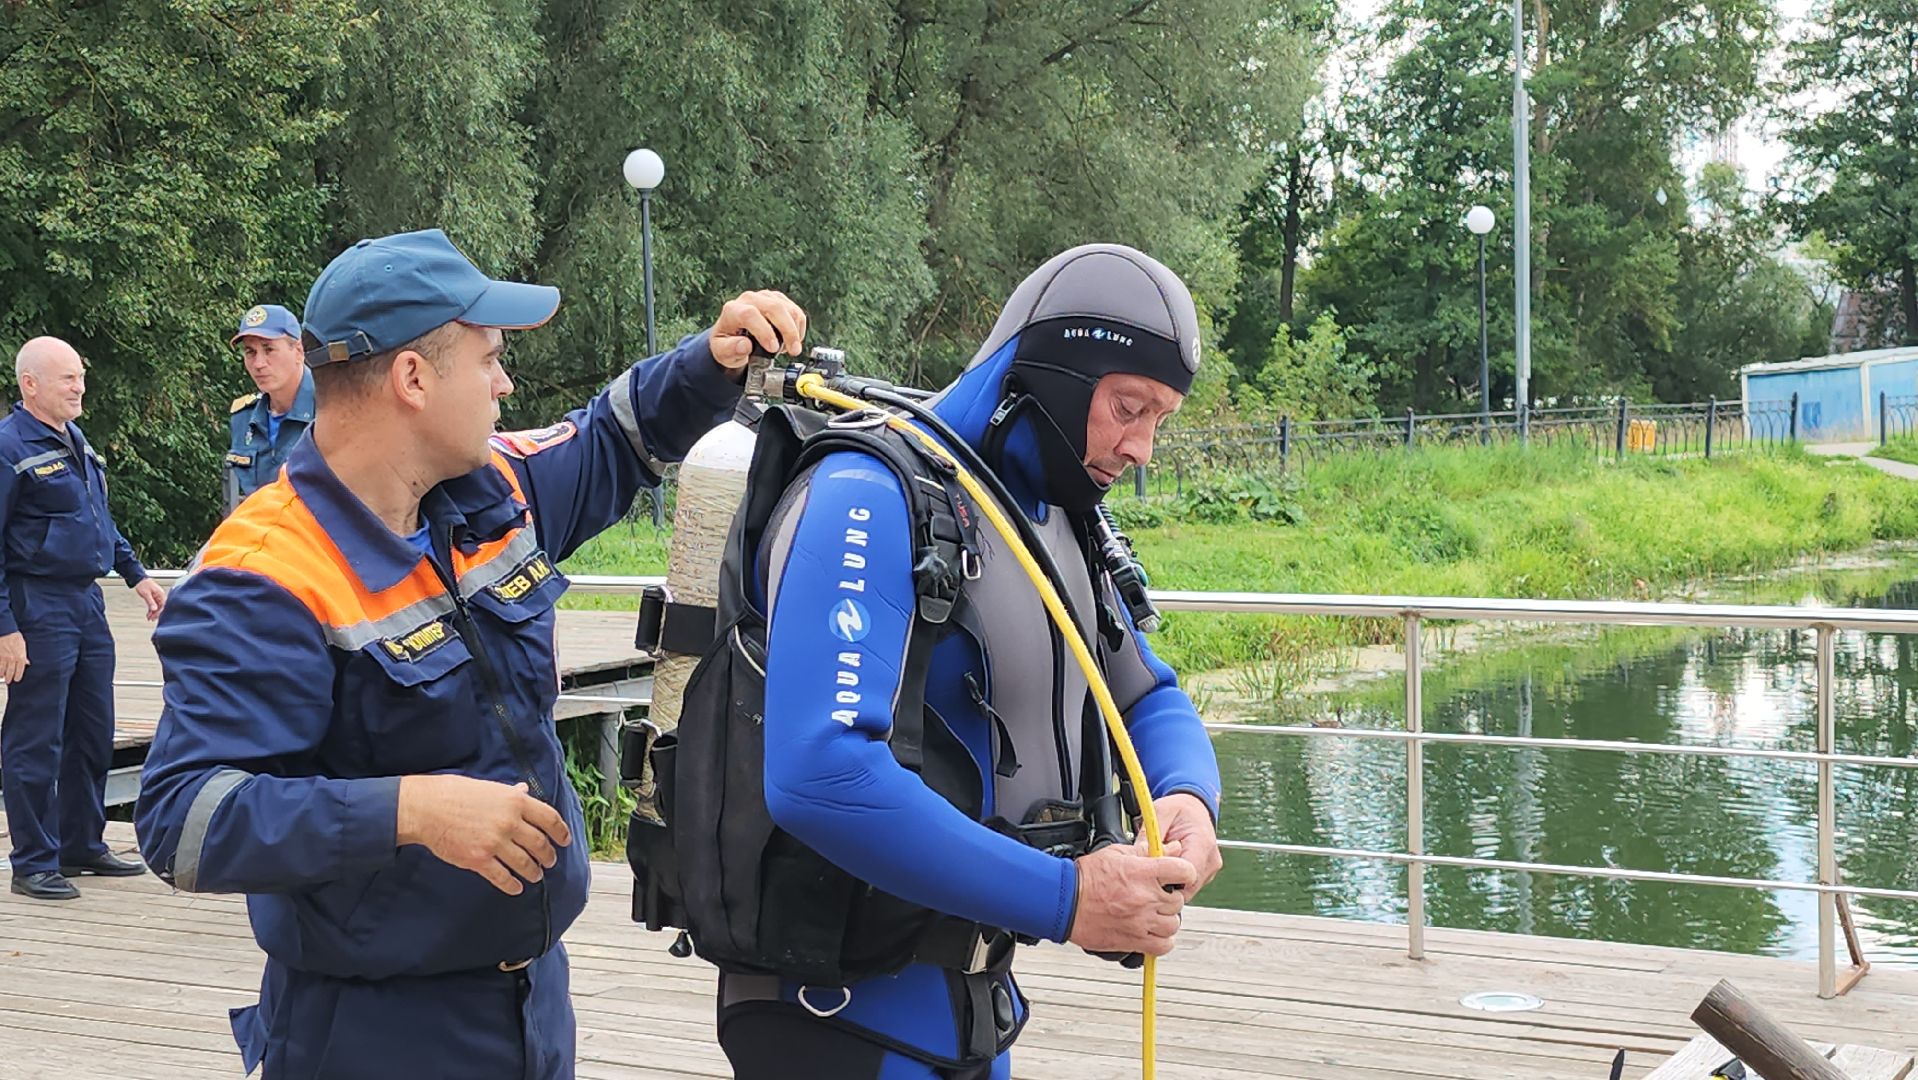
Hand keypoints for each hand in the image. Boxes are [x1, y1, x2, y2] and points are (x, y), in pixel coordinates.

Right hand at [0, 632, 25, 682]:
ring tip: (2, 677)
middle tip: (9, 681)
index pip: (20, 670)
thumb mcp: (22, 646)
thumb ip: (24, 656)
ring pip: (2, 671)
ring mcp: (4, 658)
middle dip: (9, 678)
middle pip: (10, 672)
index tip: (16, 679)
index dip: (18, 676)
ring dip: (2, 675)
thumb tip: (27, 663)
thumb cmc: (14, 637)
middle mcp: (12, 659)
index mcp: (20, 657)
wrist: (5, 631)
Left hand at [134, 578, 166, 621]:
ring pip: (157, 607)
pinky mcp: (153, 598)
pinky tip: (148, 614)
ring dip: (153, 613)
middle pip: (161, 607)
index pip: (163, 605)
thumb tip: (154, 609)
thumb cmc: (143, 584)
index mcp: (160, 594)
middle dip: (156, 614)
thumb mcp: (146, 594)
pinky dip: (151, 610)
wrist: (139, 580)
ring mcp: (157, 597)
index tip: (155, 617)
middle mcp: (160, 596)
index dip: (159, 612)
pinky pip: (154, 605)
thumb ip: (151, 602)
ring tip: (149, 618)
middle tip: (151, 619)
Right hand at [396, 775, 571, 895]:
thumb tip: (524, 791)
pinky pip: (503, 877)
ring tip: (535, 875)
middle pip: (540, 844)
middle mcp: (509, 822)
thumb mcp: (489, 788)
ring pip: (525, 863)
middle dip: (548, 856)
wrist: (426, 808)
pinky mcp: (478, 860)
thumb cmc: (455, 793)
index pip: (549, 818)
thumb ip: (510, 794)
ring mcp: (495, 842)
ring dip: (534, 872)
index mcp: (515, 801)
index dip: (561, 832)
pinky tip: (516, 887)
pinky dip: (512, 885)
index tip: (565, 840)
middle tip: (549, 861)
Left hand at [708, 290, 807, 369]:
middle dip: (788, 331)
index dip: (764, 331)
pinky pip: (796, 311)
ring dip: (795, 331)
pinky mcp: (778, 299)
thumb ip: (730, 350)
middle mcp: (749, 299)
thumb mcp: (722, 352)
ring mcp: (765, 297)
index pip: (750, 315)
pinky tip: (792, 340)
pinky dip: (798, 328)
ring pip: (789, 309)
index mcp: (732, 310)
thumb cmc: (728, 343)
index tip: (772, 348)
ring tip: (789, 348)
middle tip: (793, 351)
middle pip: (774, 308)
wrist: (734, 334)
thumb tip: (745, 345)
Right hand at [1068, 843, 1194, 956]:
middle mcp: (1146, 898)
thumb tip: (1172, 847)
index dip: (1184, 873)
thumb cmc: (1086, 877)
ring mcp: (1141, 921)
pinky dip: (1162, 941)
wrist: (1064, 901)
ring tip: (1154, 915)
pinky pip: (1163, 946)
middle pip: (1178, 901)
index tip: (1178, 876)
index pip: (1184, 871)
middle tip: (1157, 896)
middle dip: (1170, 898)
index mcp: (1144, 872)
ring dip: (1166, 920)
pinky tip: (1152, 933)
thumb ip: (1147, 851)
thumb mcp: (1118, 853)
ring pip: (1173, 925)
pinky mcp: (1133, 941)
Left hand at [1137, 793, 1222, 900]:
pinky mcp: (1205, 875)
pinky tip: (1167, 867)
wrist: (1194, 809)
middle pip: (1186, 886)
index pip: (1187, 875)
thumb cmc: (1179, 809)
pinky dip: (1175, 880)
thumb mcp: (1161, 811)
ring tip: (1160, 863)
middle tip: (1151, 868)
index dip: (1166, 877)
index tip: (1151, 870)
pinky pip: (1188, 886)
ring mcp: (1210, 870)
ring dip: (1170, 882)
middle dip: (1166, 882)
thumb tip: (1140, 852)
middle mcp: (1210, 860)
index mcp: (1202, 843)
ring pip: (1186, 890)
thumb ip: (1151, 832)